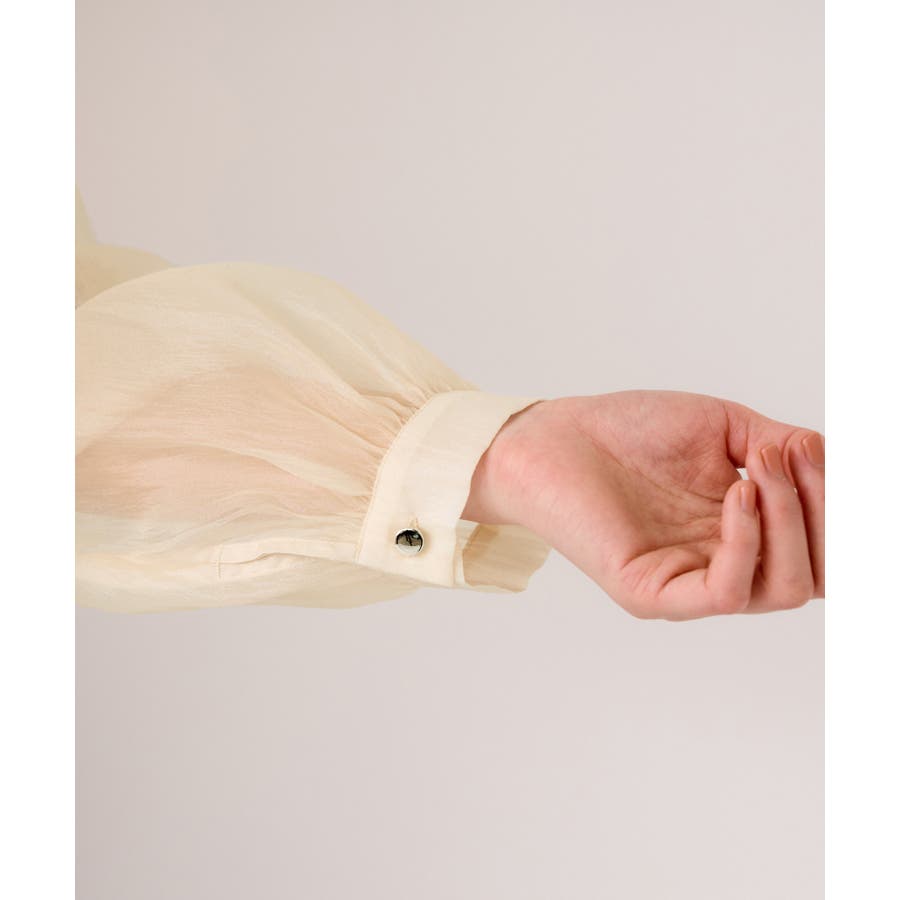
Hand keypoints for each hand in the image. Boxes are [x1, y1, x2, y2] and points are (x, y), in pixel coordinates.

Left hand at [463, 391, 824, 619]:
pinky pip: (726, 591)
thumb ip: (782, 448)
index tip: (823, 454)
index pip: (821, 546)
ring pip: (782, 588)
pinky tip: (736, 494)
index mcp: (743, 530)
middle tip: (790, 455)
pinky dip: (748, 541)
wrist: (556, 435)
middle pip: (814, 575)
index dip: (837, 505)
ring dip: (789, 521)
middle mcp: (721, 563)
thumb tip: (830, 459)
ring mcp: (688, 583)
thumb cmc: (629, 430)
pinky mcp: (653, 594)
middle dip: (821, 512)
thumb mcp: (723, 427)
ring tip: (758, 467)